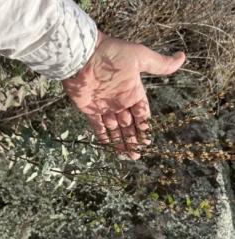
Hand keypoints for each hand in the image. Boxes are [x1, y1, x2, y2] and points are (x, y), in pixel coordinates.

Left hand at [62, 31, 184, 158]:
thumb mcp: (140, 58)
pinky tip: (109, 147)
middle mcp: (119, 101)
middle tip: (137, 154)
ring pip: (115, 128)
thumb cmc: (112, 55)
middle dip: (134, 139)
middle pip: (129, 124)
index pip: (142, 113)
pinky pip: (97, 126)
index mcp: (132, 91)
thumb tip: (182, 57)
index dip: (145, 126)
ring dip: (121, 141)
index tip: (147, 140)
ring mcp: (104, 106)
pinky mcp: (89, 109)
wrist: (83, 55)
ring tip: (127, 155)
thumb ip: (159, 64)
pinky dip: (103, 136)